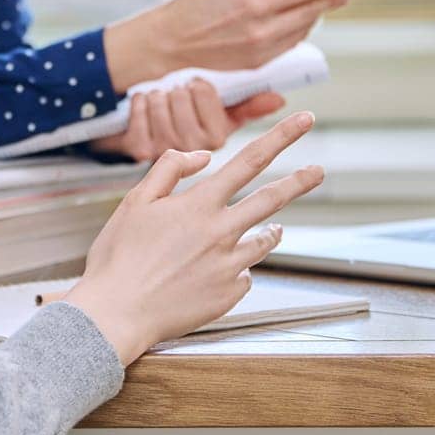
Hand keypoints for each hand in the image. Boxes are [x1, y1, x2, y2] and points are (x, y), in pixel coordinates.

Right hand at [63, 110, 324, 365]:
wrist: (116, 314)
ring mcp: (229, 265)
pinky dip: (237, 266)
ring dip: (271, 230)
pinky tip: (216, 271)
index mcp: (199, 204)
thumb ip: (170, 169)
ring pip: (265, 240)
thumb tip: (203, 156)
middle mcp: (221, 232)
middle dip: (300, 181)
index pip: (249, 160)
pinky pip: (245, 273)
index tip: (304, 120)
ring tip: (273, 227)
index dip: (281, 136)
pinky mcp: (230, 294)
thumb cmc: (119, 258)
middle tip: (318, 171)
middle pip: (272, 199)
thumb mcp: (135, 201)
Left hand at [88, 80, 285, 161]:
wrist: (147, 183)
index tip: (197, 93)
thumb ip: (249, 107)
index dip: (196, 87)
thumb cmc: (187, 135)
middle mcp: (193, 146)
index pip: (203, 91)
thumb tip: (278, 99)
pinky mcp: (140, 149)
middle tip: (177, 99)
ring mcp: (165, 149)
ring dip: (158, 97)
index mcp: (215, 138)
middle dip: (177, 92)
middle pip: (180, 96)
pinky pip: (139, 105)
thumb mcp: (222, 121)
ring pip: (159, 99)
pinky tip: (145, 113)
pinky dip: (139, 102)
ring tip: (163, 110)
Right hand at [103, 0, 354, 90]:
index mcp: (255, 3)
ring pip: (304, 29)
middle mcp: (262, 30)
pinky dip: (299, 28)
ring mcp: (262, 50)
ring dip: (316, 12)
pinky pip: (290, 42)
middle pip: (312, 11)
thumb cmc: (195, 6)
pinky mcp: (259, 64)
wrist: (169, 43)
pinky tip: (300, 17)